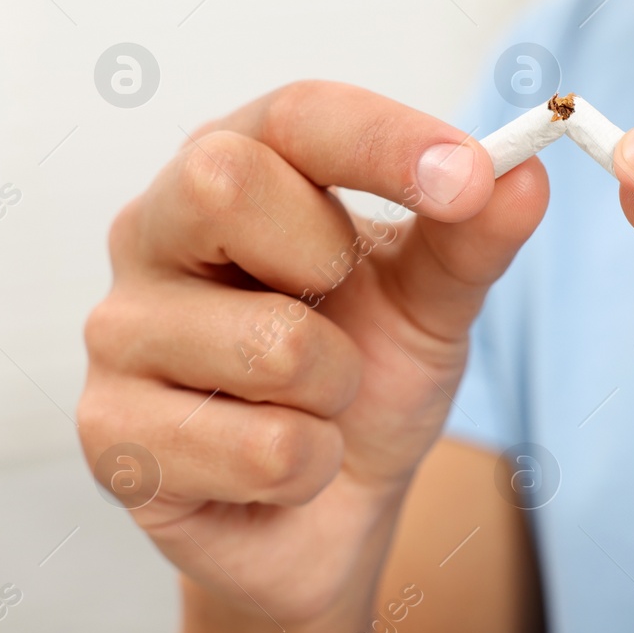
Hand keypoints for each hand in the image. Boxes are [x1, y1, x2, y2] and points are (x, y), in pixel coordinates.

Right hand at [78, 82, 546, 628]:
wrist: (324, 516)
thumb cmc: (363, 383)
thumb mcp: (429, 303)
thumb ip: (469, 237)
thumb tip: (524, 173)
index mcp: (228, 169)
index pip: (293, 117)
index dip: (383, 140)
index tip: (470, 178)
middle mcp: (150, 233)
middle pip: (221, 182)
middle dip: (328, 262)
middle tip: (341, 306)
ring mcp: (116, 333)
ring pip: (270, 344)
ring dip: (339, 393)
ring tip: (316, 407)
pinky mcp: (109, 435)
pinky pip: (261, 449)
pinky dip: (312, 468)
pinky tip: (279, 471)